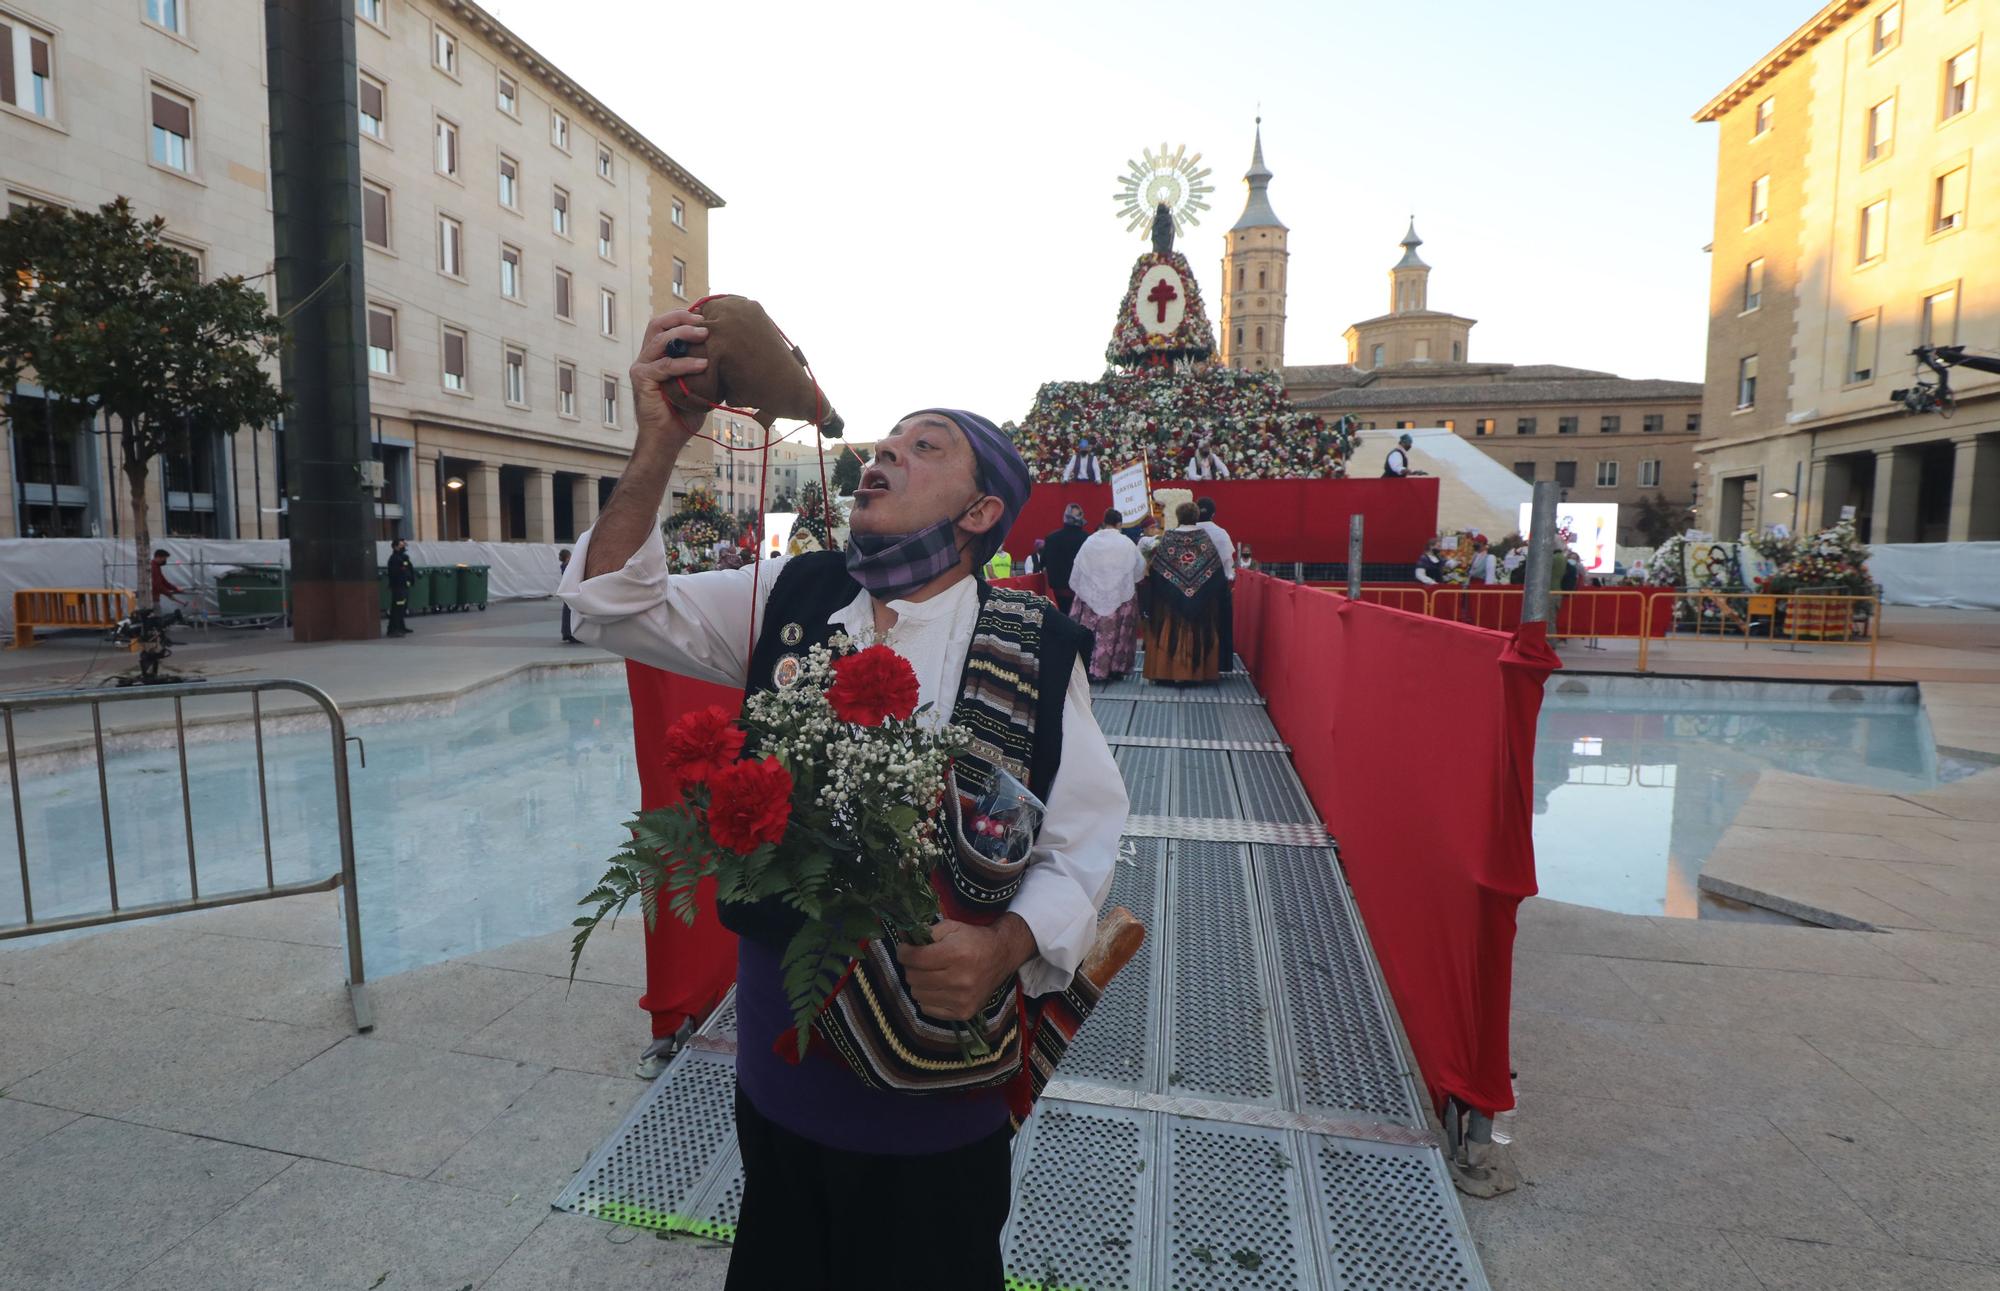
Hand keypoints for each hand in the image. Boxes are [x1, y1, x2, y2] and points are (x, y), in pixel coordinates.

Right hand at [627, 309, 710, 441]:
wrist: (667, 439)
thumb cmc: (684, 413)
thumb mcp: (699, 383)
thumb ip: (705, 365)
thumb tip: (730, 351)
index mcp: (657, 355)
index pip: (665, 325)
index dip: (682, 317)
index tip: (706, 316)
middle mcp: (646, 357)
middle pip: (657, 324)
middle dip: (680, 318)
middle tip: (704, 320)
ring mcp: (642, 367)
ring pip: (659, 340)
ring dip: (683, 334)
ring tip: (705, 334)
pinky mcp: (642, 380)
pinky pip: (664, 366)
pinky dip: (684, 363)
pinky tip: (703, 364)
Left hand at [896, 915, 1035, 1021]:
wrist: (1002, 956)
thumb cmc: (974, 940)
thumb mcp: (952, 927)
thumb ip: (926, 931)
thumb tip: (902, 937)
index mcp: (956, 954)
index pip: (915, 958)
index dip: (904, 952)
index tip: (905, 949)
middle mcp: (959, 979)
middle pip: (914, 977)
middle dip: (911, 967)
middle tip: (918, 961)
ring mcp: (962, 999)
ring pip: (917, 994)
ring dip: (918, 983)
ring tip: (928, 974)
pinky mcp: (963, 1012)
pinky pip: (928, 1009)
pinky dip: (927, 998)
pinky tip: (937, 988)